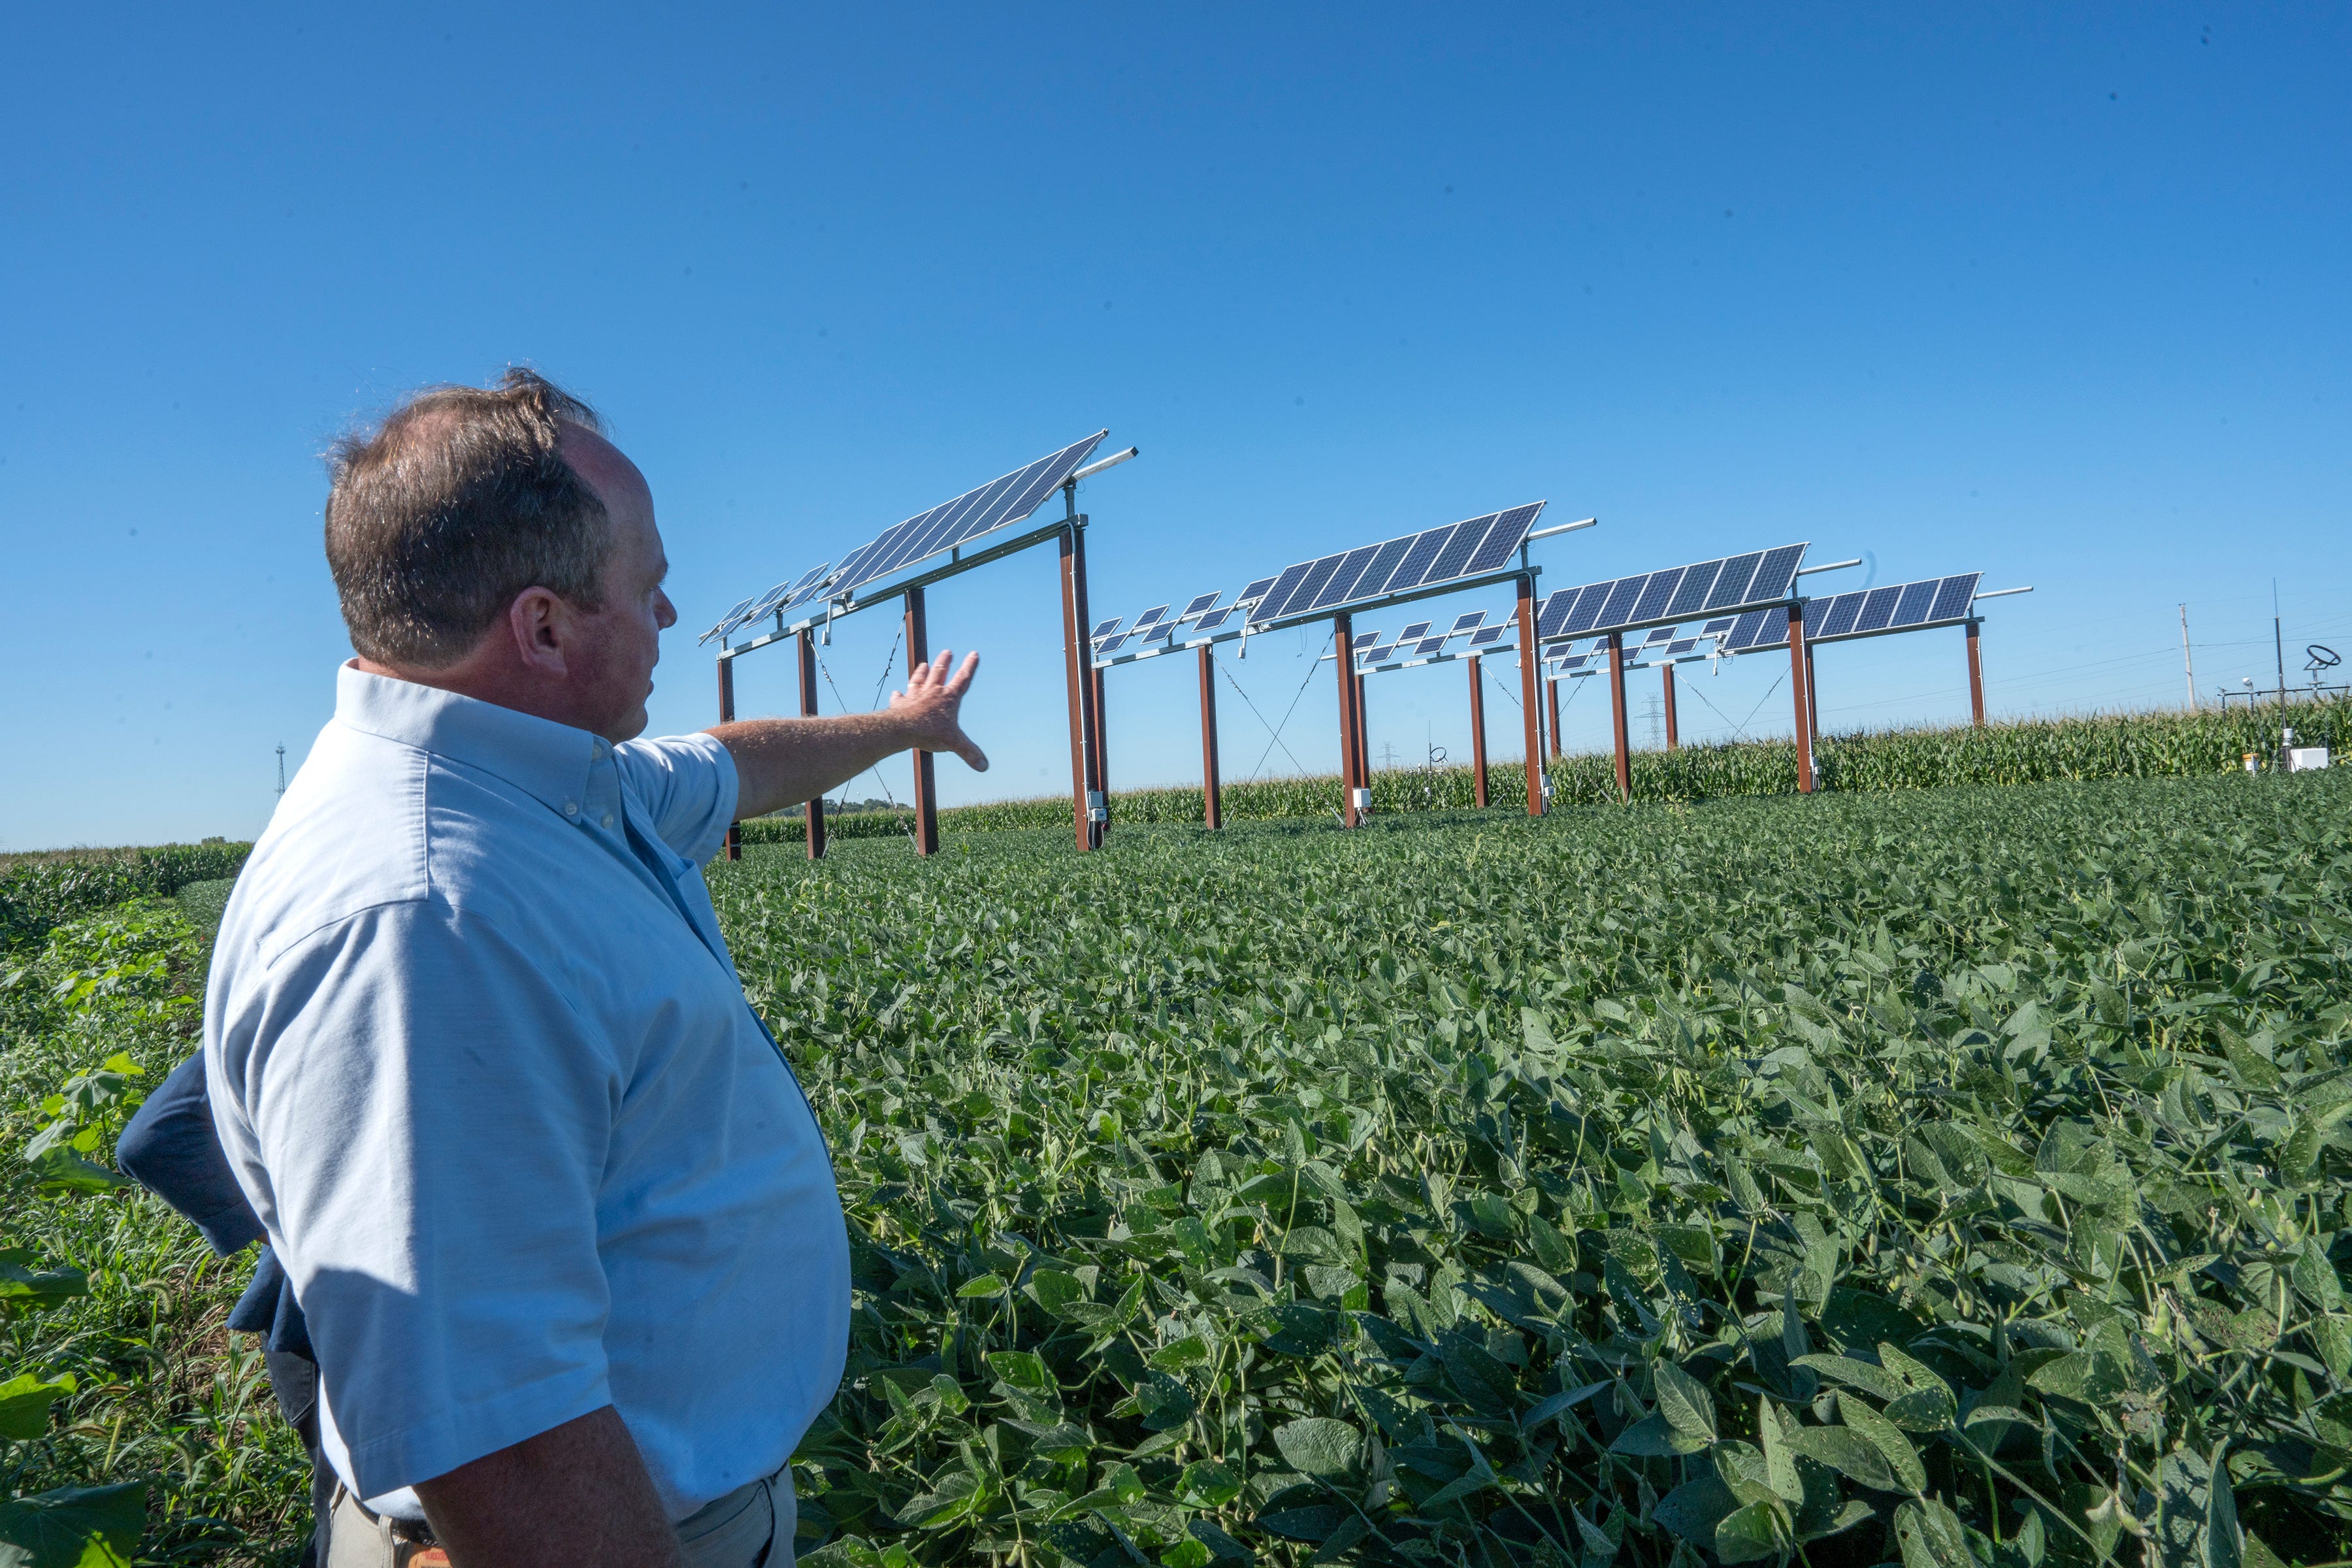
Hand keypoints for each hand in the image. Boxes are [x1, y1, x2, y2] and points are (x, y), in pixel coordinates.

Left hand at [890, 650, 988, 771]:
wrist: (901, 729)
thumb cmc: (929, 733)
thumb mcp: (954, 743)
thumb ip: (969, 753)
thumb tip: (984, 766)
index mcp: (948, 698)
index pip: (963, 679)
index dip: (969, 666)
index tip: (974, 654)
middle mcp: (932, 692)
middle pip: (940, 672)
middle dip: (944, 662)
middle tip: (947, 652)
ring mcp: (915, 696)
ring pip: (919, 679)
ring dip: (922, 672)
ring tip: (924, 665)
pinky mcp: (900, 703)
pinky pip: (899, 697)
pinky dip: (899, 695)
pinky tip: (897, 693)